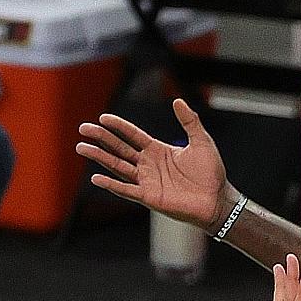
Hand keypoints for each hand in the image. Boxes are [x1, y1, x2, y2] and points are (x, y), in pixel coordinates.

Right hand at [77, 99, 229, 228]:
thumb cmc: (211, 174)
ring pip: (118, 167)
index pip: (133, 135)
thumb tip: (178, 101)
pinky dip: (111, 184)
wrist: (218, 200)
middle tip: (84, 129)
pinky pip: (126, 190)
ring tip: (81, 147)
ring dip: (100, 158)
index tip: (103, 118)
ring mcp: (147, 181)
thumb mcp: (202, 142)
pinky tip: (96, 178)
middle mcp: (149, 165)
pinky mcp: (149, 197)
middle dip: (102, 139)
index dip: (119, 126)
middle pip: (120, 149)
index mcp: (158, 151)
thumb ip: (190, 121)